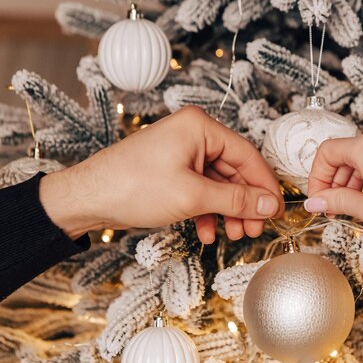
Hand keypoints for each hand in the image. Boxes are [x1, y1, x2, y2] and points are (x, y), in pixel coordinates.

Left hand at [40, 106, 282, 243]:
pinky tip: (208, 232)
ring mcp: (182, 153)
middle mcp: (194, 135)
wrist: (86, 199)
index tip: (276, 211)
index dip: (265, 186)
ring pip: (219, 184)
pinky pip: (201, 190)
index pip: (248, 156)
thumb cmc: (133, 187)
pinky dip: (208, 211)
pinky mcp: (172, 171)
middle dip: (245, 203)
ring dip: (228, 211)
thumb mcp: (193, 195)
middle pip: (235, 171)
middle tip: (255, 228)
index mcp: (201, 127)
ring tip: (235, 234)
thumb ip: (236, 199)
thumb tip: (270, 204)